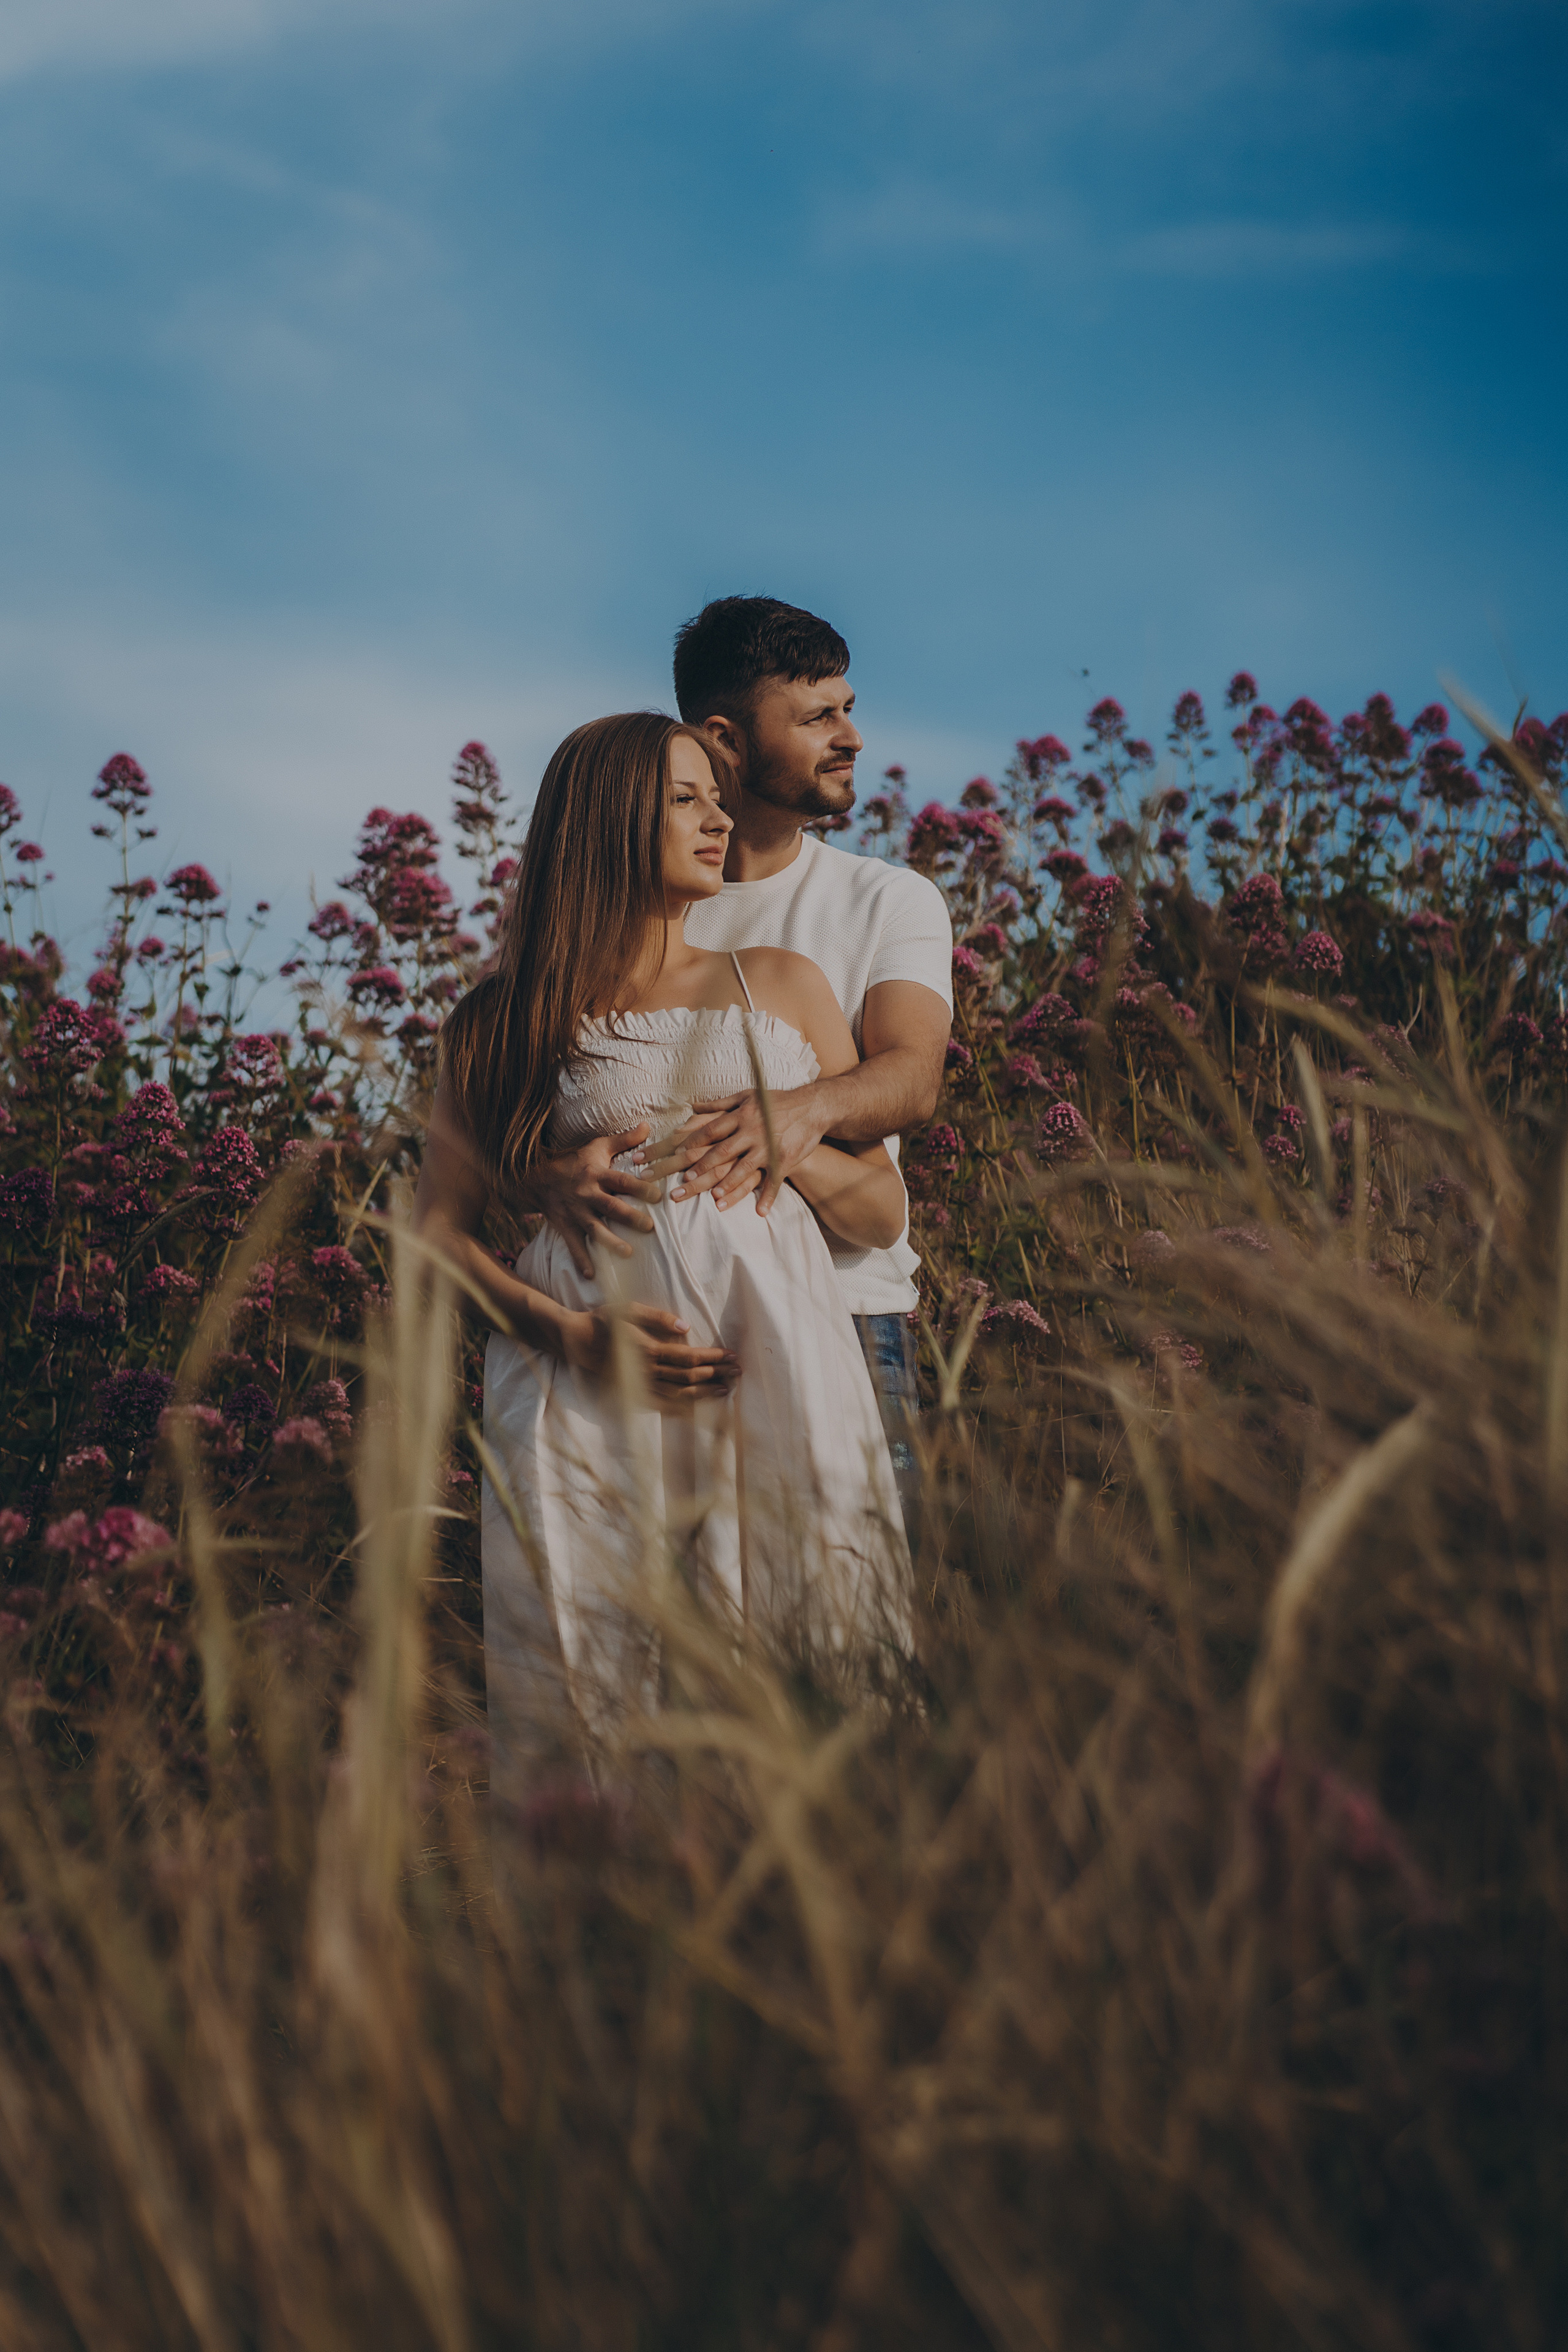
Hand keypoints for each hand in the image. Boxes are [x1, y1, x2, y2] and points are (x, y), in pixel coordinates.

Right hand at [528, 1124, 658, 1279]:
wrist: (535, 1176)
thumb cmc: (573, 1161)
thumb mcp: (596, 1146)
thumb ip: (624, 1140)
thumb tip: (648, 1125)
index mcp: (596, 1174)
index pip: (621, 1180)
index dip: (639, 1187)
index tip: (658, 1196)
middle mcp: (586, 1194)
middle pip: (610, 1207)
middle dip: (630, 1217)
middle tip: (649, 1227)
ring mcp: (574, 1212)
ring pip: (594, 1228)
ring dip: (610, 1242)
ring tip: (627, 1253)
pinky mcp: (564, 1226)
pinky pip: (573, 1244)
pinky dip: (581, 1260)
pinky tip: (592, 1275)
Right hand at [560, 1304, 740, 1409]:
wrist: (576, 1342)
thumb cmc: (603, 1322)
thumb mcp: (627, 1309)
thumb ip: (657, 1317)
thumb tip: (686, 1326)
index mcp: (648, 1350)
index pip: (689, 1356)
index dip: (713, 1357)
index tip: (731, 1355)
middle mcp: (647, 1372)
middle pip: (690, 1377)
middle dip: (717, 1374)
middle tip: (738, 1372)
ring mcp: (640, 1386)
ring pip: (680, 1395)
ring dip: (705, 1393)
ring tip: (727, 1390)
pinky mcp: (634, 1395)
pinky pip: (663, 1407)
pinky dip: (683, 1410)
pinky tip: (699, 1410)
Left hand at [640, 1085, 826, 1217]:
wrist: (812, 1106)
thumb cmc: (776, 1101)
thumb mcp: (746, 1096)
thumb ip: (718, 1103)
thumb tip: (692, 1105)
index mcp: (739, 1115)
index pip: (709, 1131)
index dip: (691, 1143)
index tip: (675, 1155)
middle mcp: (750, 1131)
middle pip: (720, 1152)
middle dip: (701, 1168)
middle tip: (683, 1182)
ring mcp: (767, 1146)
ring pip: (744, 1169)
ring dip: (728, 1184)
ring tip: (714, 1198)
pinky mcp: (784, 1159)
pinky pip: (774, 1181)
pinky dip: (768, 1197)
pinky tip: (759, 1212)